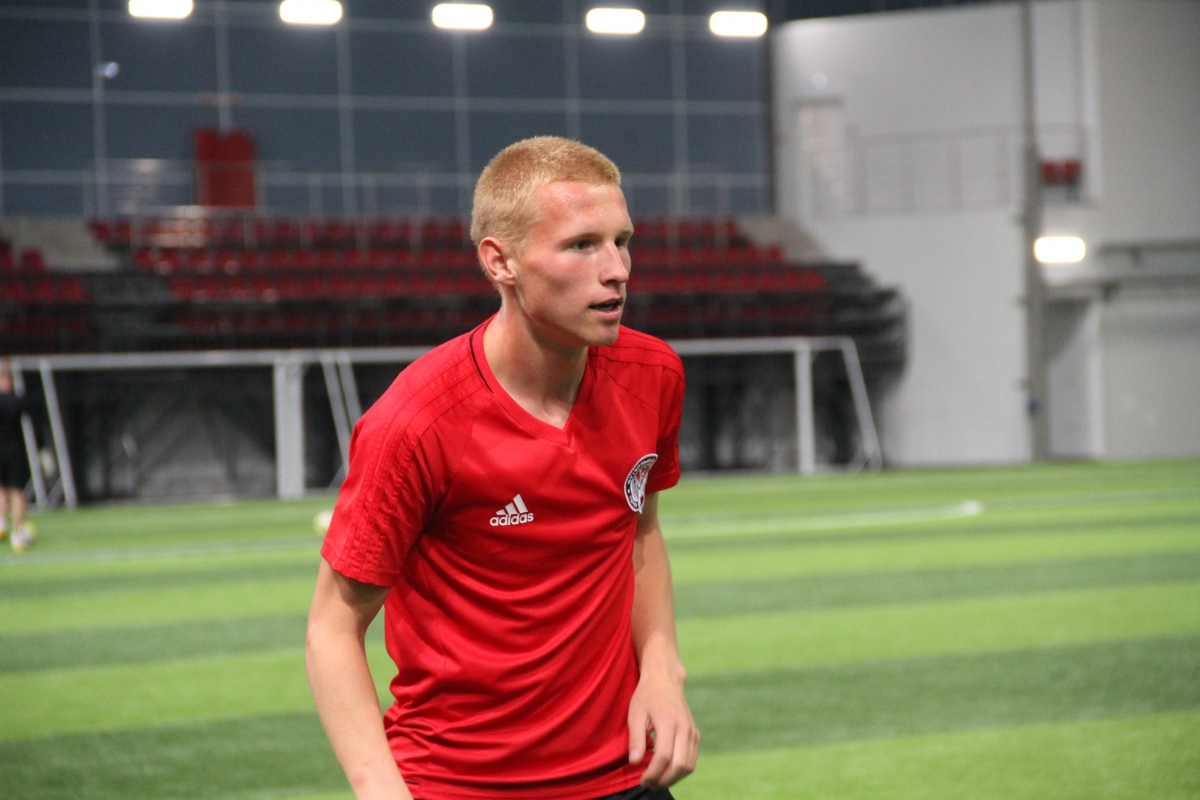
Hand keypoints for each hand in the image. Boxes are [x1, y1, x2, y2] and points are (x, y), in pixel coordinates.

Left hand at [627, 659, 699, 787]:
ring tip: (656, 779)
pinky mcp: (695, 735)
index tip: (642, 779)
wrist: (665, 679)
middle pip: (679, 766)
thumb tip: (635, 763)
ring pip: (688, 766)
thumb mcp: (635, 714)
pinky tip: (666, 769)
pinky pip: (691, 760)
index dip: (653, 773)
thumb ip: (636, 739)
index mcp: (668, 722)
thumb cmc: (647, 695)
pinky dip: (680, 770)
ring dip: (673, 778)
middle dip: (663, 780)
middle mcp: (684, 728)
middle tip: (648, 783)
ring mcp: (692, 732)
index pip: (663, 757)